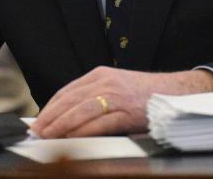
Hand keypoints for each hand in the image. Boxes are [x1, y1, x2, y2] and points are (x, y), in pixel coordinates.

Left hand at [29, 66, 212, 137]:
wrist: (176, 92)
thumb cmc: (144, 94)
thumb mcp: (115, 86)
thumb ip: (94, 96)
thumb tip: (67, 115)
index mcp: (101, 74)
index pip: (67, 91)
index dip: (50, 107)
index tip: (38, 120)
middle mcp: (106, 82)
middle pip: (70, 101)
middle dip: (50, 118)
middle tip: (37, 131)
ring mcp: (116, 97)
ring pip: (80, 112)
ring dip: (60, 126)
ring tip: (48, 137)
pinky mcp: (126, 112)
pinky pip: (98, 124)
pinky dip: (82, 132)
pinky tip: (71, 140)